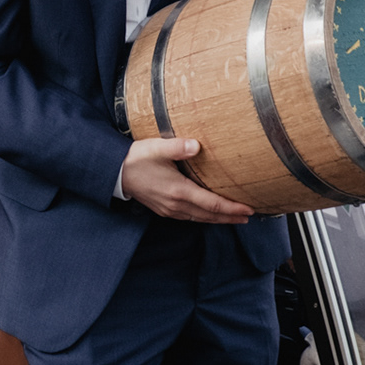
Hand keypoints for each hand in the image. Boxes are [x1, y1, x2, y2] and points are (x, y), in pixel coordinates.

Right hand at [120, 138, 253, 222]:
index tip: (249, 210)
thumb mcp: (156, 148)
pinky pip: (190, 217)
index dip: (232, 208)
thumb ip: (177, 147)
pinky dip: (205, 217)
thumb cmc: (136, 159)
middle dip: (230, 217)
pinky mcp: (164, 209)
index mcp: (178, 191)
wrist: (115, 173)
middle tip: (249, 217)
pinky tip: (210, 214)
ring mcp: (169, 210)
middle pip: (209, 216)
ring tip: (234, 218)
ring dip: (218, 219)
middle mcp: (176, 205)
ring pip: (200, 218)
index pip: (212, 204)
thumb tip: (196, 145)